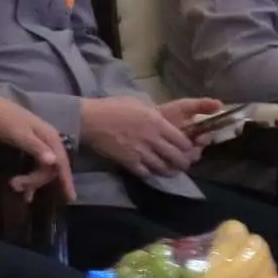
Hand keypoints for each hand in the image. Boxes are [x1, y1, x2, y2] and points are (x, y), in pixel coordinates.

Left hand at [0, 89, 73, 201]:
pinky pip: (32, 166)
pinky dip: (28, 178)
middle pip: (50, 168)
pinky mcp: (26, 148)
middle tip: (15, 186)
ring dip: (31, 181)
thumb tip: (54, 162)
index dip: (66, 180)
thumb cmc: (2, 119)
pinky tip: (24, 191)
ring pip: (41, 168)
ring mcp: (37, 145)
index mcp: (49, 137)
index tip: (70, 198)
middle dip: (36, 181)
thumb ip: (36, 148)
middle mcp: (47, 141)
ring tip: (16, 189)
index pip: (61, 162)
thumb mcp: (18, 134)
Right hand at [78, 94, 205, 176]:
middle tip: (183, 163)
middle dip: (183, 162)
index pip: (183, 141)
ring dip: (169, 170)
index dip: (188, 147)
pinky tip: (149, 170)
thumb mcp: (139, 104)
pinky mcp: (128, 162)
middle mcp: (152, 139)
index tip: (187, 148)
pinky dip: (150, 173)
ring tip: (170, 170)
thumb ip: (154, 115)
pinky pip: (145, 173)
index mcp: (157, 122)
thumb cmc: (112, 107)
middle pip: (177, 157)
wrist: (88, 120)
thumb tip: (165, 121)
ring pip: (163, 168)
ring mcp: (140, 152)